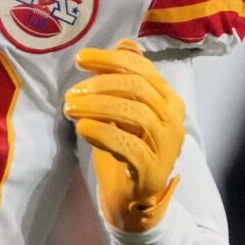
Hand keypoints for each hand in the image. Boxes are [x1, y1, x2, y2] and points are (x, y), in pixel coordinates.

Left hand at [65, 41, 184, 232]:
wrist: (134, 201)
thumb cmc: (127, 151)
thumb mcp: (125, 111)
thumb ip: (127, 80)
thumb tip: (125, 43)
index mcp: (168, 100)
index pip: (142, 69)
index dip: (110, 60)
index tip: (81, 59)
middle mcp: (173, 120)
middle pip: (139, 88)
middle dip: (101, 84)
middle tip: (72, 91)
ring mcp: (166, 146)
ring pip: (136, 114)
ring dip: (98, 107)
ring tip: (71, 109)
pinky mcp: (152, 171)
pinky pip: (129, 146)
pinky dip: (103, 134)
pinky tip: (82, 129)